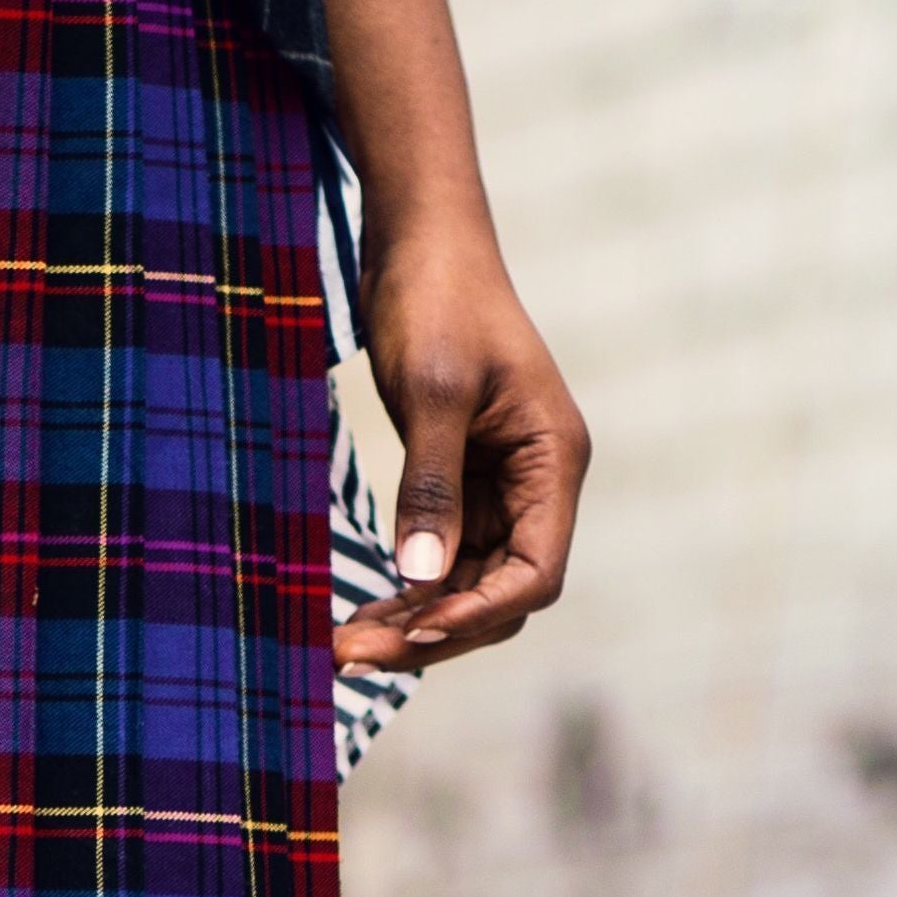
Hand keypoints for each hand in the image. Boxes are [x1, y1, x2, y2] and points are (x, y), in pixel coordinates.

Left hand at [332, 236, 587, 671]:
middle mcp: (537, 483)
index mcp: (554, 460)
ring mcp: (500, 484)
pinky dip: (405, 586)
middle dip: (433, 632)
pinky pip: (442, 553)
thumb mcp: (431, 392)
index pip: (536, 573)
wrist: (419, 238)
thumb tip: (422, 578)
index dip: (477, 613)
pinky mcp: (461, 478)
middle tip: (351, 657)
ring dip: (412, 619)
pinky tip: (360, 610)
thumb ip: (431, 486)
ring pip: (467, 582)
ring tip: (342, 646)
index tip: (412, 629)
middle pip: (500, 592)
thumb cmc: (436, 298)